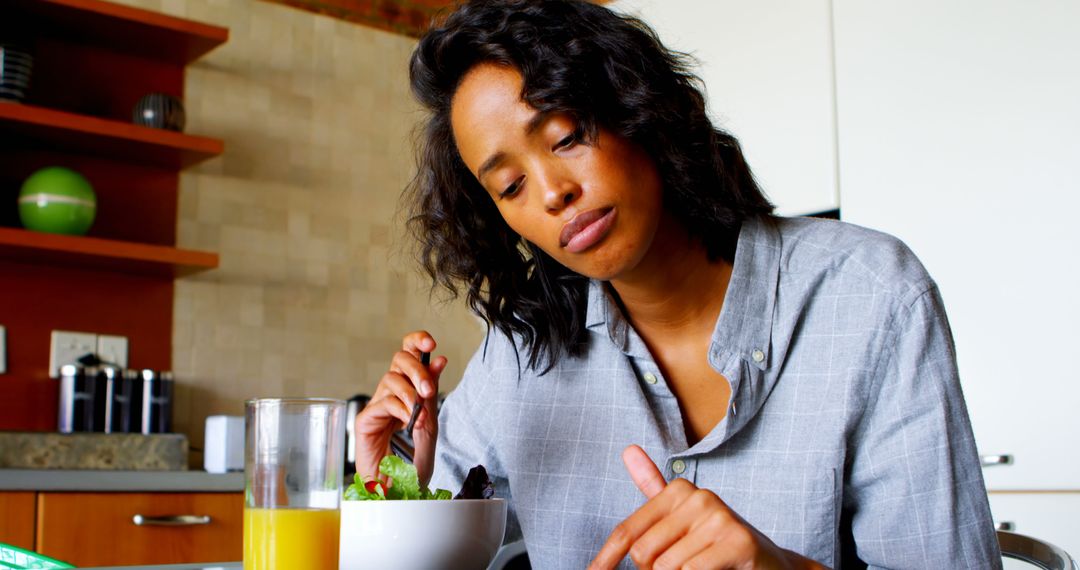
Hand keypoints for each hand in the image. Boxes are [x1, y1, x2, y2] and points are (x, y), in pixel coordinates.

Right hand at [353, 331, 445, 487]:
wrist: (398, 493)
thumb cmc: (412, 465)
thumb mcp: (430, 426)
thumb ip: (432, 396)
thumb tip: (440, 360)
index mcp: (408, 391)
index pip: (408, 355)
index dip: (417, 341)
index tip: (431, 343)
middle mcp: (391, 394)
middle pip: (399, 359)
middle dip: (417, 369)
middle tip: (428, 390)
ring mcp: (377, 406)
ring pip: (391, 378)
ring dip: (411, 394)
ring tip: (418, 416)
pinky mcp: (365, 420)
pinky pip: (383, 401)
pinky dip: (400, 409)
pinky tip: (407, 423)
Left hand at [589, 445, 826, 569]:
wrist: (771, 564)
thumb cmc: (718, 545)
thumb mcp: (683, 517)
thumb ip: (653, 487)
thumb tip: (627, 450)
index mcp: (679, 491)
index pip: (628, 532)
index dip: (606, 559)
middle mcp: (698, 497)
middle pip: (644, 554)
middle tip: (683, 569)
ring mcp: (719, 518)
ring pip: (667, 568)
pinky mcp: (738, 542)